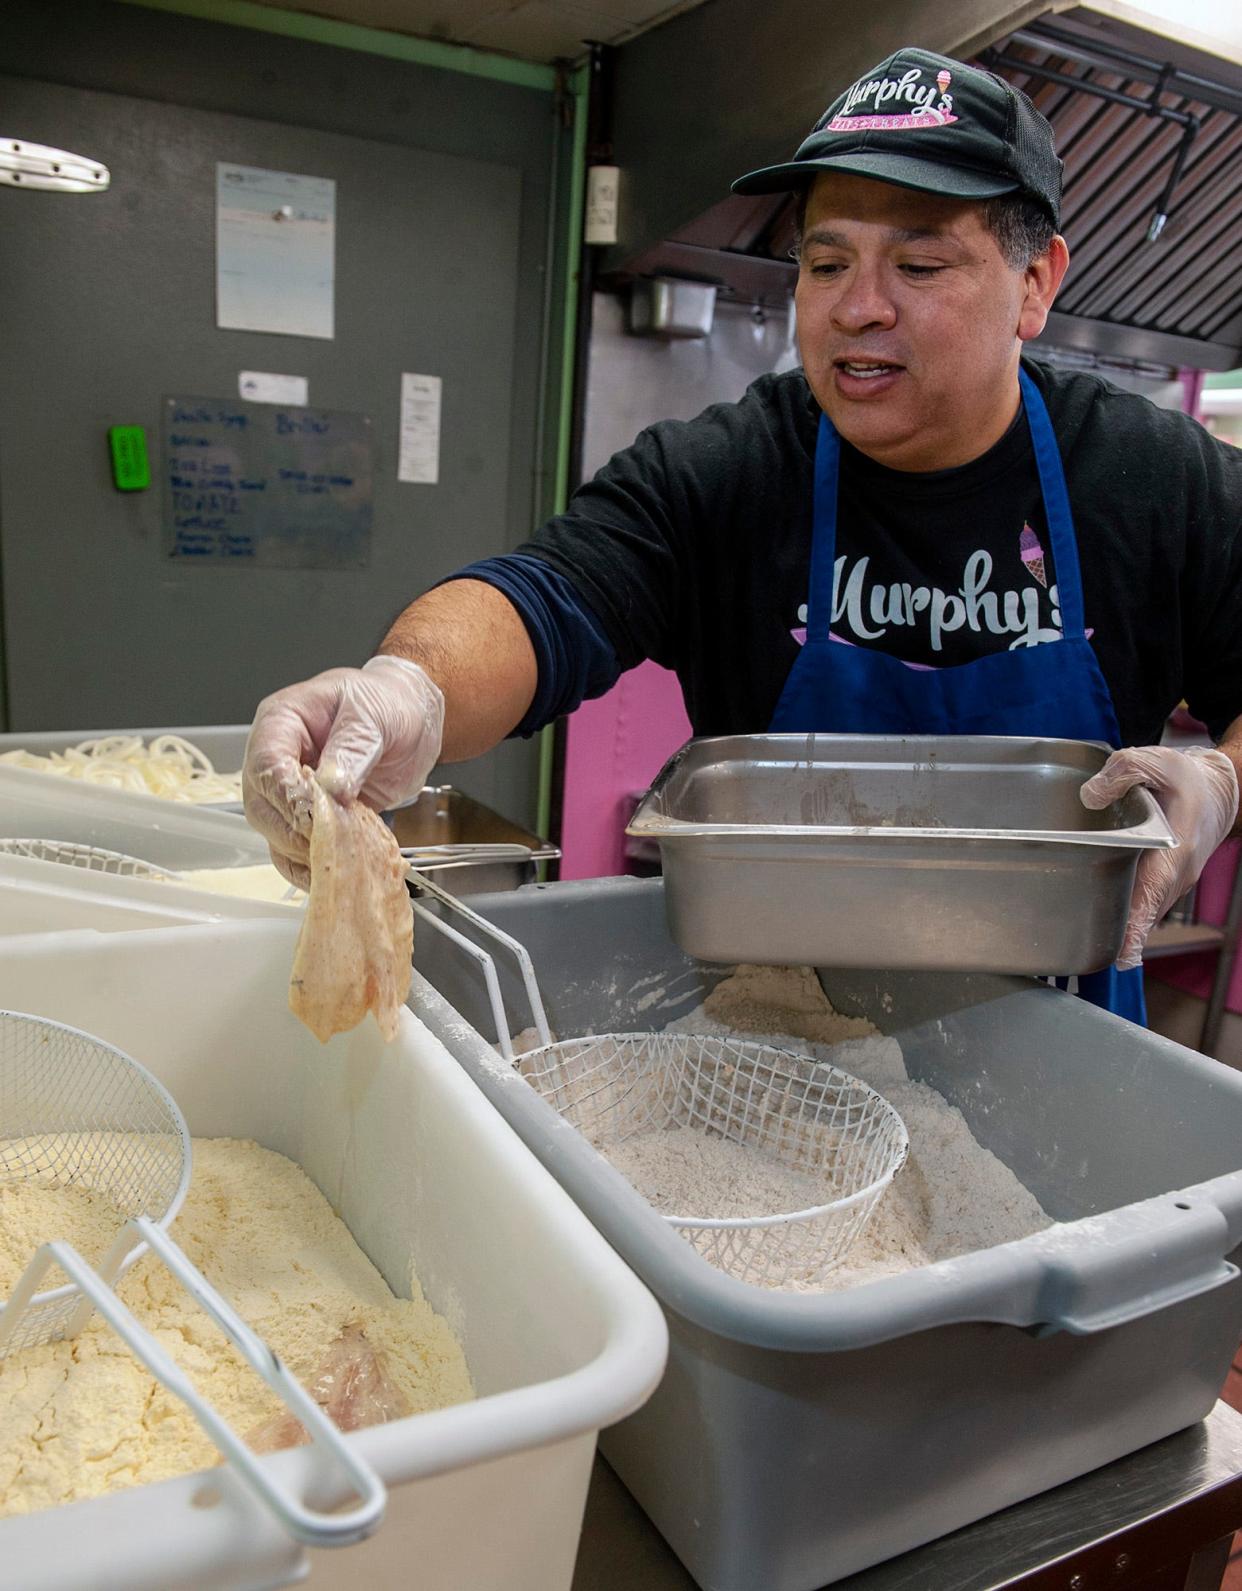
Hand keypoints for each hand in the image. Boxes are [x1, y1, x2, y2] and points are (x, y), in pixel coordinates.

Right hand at [243, 656, 444, 886]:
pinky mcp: (313, 818)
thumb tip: (332, 787)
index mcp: (282, 723)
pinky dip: (314, 865)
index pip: (266, 764)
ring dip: (304, 853)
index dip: (287, 795)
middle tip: (332, 840)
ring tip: (339, 859)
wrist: (412, 717)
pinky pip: (298, 851)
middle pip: (262, 807)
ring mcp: (291, 794)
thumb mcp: (373, 715)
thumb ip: (352, 749)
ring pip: (276, 835)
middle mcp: (278, 761)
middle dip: (294, 831)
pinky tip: (336, 872)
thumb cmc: (387, 703)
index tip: (315, 814)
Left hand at [1080, 745, 1238, 969]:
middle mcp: (1176, 874)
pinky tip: (1097, 916)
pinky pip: (1143, 903)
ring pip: (1142, 911)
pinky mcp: (1165, 881)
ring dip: (1119, 925)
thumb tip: (1091, 795)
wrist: (1218, 789)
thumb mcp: (1157, 761)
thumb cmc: (1187, 778)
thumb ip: (1123, 772)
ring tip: (1081, 941)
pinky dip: (1125, 912)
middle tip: (1081, 953)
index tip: (1121, 956)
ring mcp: (1173, 882)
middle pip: (1142, 913)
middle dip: (1117, 934)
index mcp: (1176, 849)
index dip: (1135, 926)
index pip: (1152, 894)